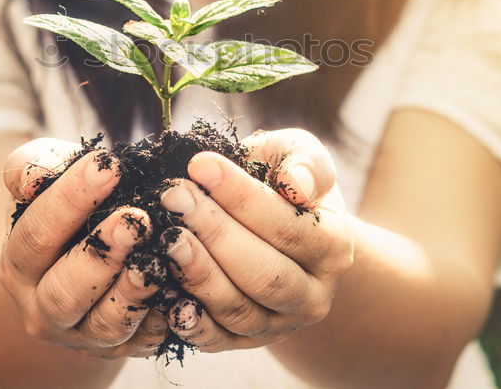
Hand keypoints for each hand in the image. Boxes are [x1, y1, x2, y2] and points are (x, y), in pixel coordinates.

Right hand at [0, 138, 170, 358]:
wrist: (79, 270)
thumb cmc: (66, 211)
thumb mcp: (46, 183)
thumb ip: (35, 167)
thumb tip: (32, 178)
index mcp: (20, 262)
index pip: (37, 234)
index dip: (70, 200)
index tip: (110, 166)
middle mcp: (43, 307)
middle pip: (66, 290)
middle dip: (102, 254)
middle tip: (136, 221)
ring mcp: (83, 335)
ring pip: (106, 324)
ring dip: (134, 292)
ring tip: (158, 258)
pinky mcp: (122, 349)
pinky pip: (145, 341)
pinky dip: (164, 319)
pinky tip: (182, 292)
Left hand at [158, 128, 354, 351]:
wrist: (278, 230)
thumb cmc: (282, 182)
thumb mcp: (300, 157)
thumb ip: (304, 162)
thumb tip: (294, 185)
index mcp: (333, 247)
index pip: (288, 227)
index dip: (241, 197)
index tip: (199, 164)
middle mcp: (313, 295)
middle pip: (263, 273)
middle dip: (214, 233)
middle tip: (173, 197)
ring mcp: (279, 324)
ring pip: (238, 309)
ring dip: (198, 273)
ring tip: (166, 236)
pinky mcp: (244, 342)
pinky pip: (217, 340)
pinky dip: (191, 323)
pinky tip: (167, 297)